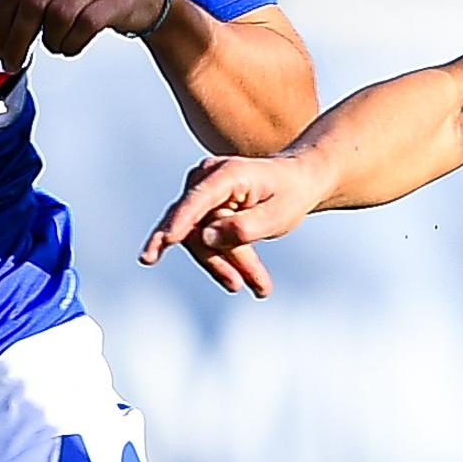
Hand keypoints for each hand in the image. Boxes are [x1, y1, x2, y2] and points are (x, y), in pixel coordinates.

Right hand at [139, 152, 333, 296]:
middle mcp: (206, 179)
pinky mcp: (201, 210)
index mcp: (227, 173)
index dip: (181, 220)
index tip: (166, 239)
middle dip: (220, 261)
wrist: (296, 182)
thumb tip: (206, 237)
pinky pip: (204, 241)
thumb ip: (243, 227)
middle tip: (256, 288)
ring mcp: (200, 194)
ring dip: (226, 265)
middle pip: (196, 228)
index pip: (198, 199)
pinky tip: (246, 280)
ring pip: (199, 240)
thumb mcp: (277, 215)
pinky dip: (224, 260)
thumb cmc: (289, 194)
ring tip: (261, 287)